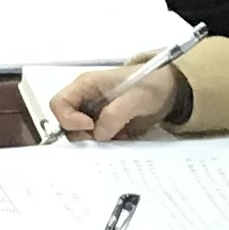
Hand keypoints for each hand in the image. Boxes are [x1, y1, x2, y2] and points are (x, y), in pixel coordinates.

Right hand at [51, 65, 178, 140]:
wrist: (169, 91)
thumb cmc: (151, 86)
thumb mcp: (136, 98)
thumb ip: (115, 114)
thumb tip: (98, 135)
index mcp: (85, 85)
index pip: (58, 103)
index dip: (68, 118)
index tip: (90, 126)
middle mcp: (83, 100)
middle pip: (65, 123)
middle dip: (81, 134)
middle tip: (105, 137)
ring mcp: (92, 114)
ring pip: (78, 134)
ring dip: (94, 141)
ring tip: (116, 138)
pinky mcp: (102, 126)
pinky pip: (94, 139)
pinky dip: (104, 144)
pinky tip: (120, 139)